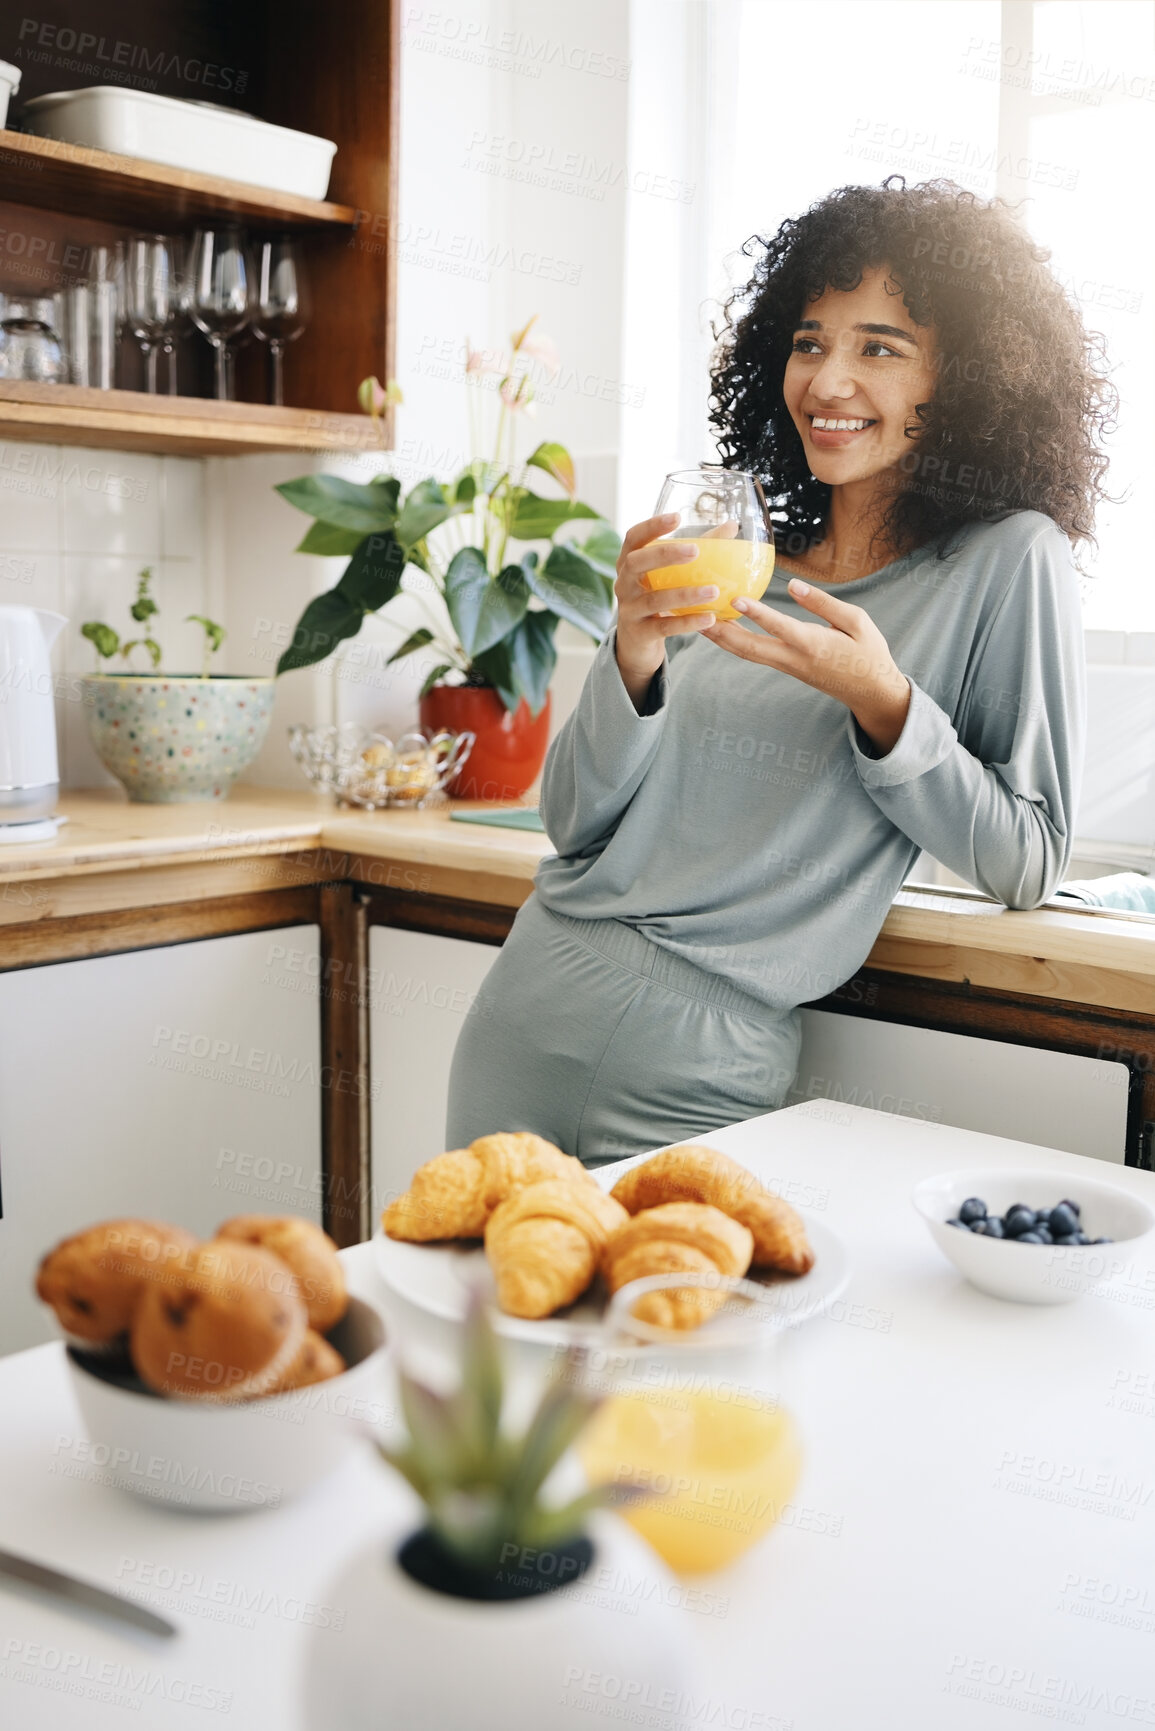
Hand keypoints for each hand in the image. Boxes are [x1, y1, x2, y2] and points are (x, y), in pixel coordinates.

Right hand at [613, 511, 721, 710]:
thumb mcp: (669, 574)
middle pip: (635, 563)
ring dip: (685, 594)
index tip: (677, 517)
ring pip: (654, 600)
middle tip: (694, 550)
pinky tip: (709, 618)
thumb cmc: (657, 596)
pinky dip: (687, 623)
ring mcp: (629, 609)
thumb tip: (731, 526)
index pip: (633, 538)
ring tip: (714, 591)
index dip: (651, 526)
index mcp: (629, 562)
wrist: (637, 641)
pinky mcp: (640, 633)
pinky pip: (664, 627)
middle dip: (664, 555)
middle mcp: (623, 584)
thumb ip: (698, 550)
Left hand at [701, 576, 911, 754]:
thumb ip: (824, 603)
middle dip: (721, 632)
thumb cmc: (868, 652)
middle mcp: (794, 659)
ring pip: (746, 653)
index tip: (736, 598)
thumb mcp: (856, 622)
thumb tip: (793, 585)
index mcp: (814, 645)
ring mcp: (787, 666)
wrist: (871, 692)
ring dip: (721, 638)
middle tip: (696, 615)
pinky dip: (735, 642)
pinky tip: (721, 628)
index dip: (758, 614)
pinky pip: (754, 654)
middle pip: (749, 648)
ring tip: (697, 620)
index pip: (781, 628)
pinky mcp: (785, 667)